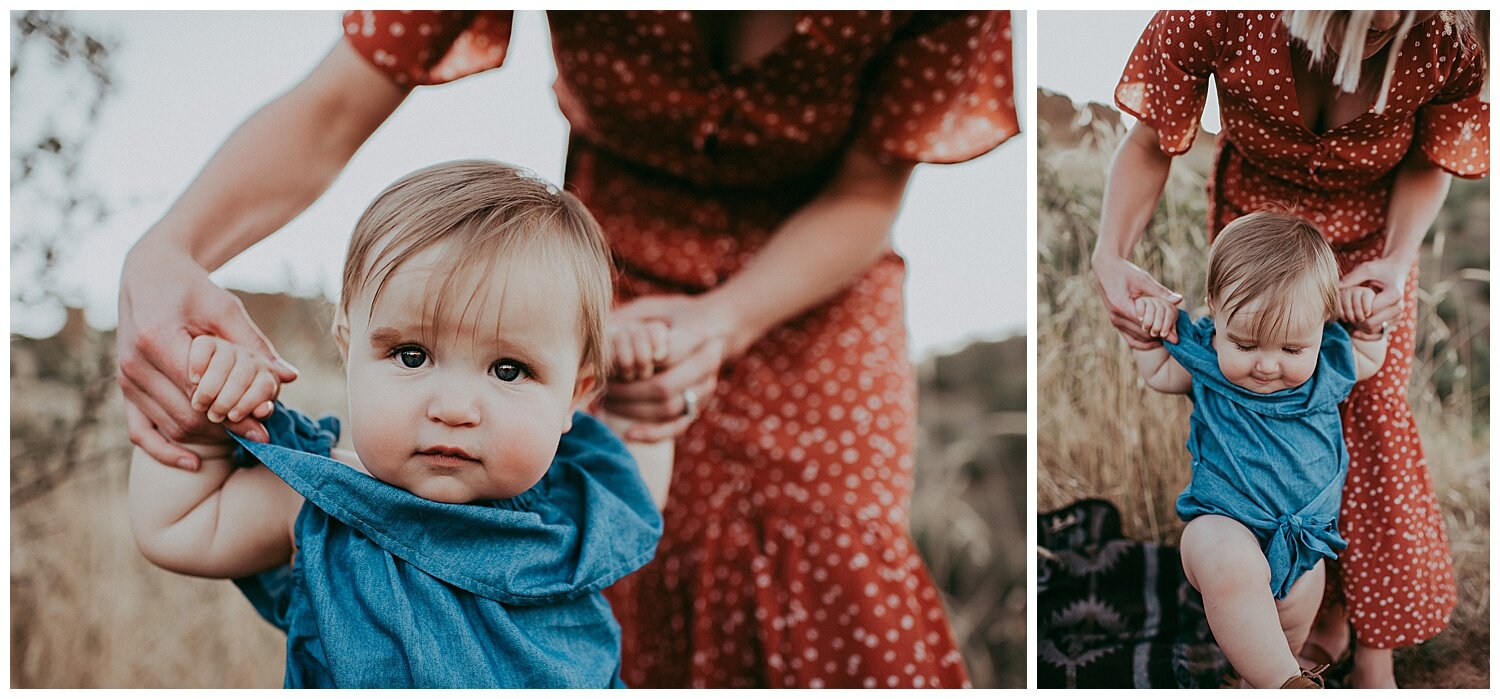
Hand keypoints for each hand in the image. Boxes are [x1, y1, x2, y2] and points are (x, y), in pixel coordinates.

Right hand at [117, 241, 298, 469]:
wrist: (149, 276)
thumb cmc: (192, 289)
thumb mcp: (226, 308)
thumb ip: (254, 346)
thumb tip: (289, 377)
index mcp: (157, 339)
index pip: (201, 391)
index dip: (235, 411)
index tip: (265, 422)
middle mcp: (134, 364)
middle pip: (187, 415)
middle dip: (226, 428)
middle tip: (260, 434)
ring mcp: (125, 380)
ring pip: (171, 426)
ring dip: (207, 437)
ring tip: (240, 437)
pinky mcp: (124, 390)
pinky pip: (140, 432)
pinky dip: (165, 451)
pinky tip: (193, 463)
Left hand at [602, 295, 733, 441]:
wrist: (719, 328)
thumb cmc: (674, 317)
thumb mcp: (654, 306)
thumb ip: (631, 317)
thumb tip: (598, 332)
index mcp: (699, 332)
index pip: (665, 354)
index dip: (635, 361)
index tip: (608, 360)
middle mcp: (707, 362)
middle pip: (664, 386)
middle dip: (627, 390)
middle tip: (604, 386)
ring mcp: (705, 387)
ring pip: (669, 408)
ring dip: (633, 410)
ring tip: (608, 402)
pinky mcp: (700, 405)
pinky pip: (678, 427)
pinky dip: (653, 434)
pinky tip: (629, 433)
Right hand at [1092, 252, 1182, 347]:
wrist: (1106, 270)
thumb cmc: (1125, 272)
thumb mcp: (1143, 280)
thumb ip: (1160, 292)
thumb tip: (1179, 300)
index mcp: (1121, 306)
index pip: (1145, 325)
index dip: (1162, 330)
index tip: (1176, 332)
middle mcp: (1116, 317)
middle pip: (1143, 334)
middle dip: (1160, 336)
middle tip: (1176, 335)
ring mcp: (1115, 322)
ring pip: (1138, 339)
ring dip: (1153, 339)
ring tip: (1168, 335)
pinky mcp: (1116, 323)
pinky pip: (1131, 339)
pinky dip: (1144, 342)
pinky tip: (1157, 340)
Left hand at [1339, 255, 1410, 336]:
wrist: (1395, 270)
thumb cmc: (1380, 269)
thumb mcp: (1366, 269)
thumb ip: (1352, 278)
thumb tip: (1336, 288)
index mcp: (1393, 294)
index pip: (1370, 310)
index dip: (1355, 309)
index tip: (1346, 303)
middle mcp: (1399, 307)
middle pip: (1372, 324)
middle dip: (1355, 319)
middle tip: (1346, 312)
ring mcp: (1398, 316)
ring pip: (1374, 331)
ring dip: (1359, 327)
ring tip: (1350, 316)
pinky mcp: (1394, 321)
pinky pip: (1379, 335)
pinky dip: (1366, 334)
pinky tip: (1354, 329)